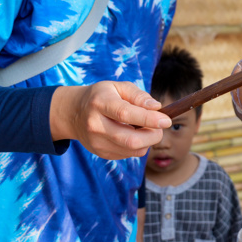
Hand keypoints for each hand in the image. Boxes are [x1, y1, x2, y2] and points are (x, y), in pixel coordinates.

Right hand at [49, 81, 170, 159]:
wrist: (74, 113)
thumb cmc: (102, 96)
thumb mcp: (118, 87)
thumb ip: (138, 95)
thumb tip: (156, 107)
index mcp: (100, 103)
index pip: (126, 114)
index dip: (149, 119)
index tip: (166, 120)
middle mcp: (95, 125)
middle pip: (130, 139)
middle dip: (153, 135)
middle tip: (161, 126)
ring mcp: (96, 142)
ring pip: (131, 150)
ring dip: (148, 141)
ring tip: (147, 128)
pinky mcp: (100, 153)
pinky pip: (128, 154)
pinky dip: (139, 146)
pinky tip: (135, 134)